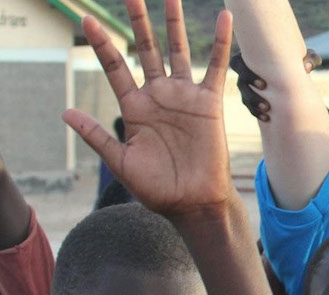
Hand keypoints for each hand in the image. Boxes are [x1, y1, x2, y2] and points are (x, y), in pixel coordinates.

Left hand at [61, 0, 234, 218]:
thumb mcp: (121, 162)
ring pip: (178, 51)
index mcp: (135, 108)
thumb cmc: (158, 189)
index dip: (103, 44)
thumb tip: (66, 112)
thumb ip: (97, 136)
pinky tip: (223, 18)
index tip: (88, 20)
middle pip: (147, 50)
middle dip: (138, 22)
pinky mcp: (209, 103)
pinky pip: (216, 68)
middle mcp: (159, 97)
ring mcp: (184, 97)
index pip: (116, 67)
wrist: (194, 203)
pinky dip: (221, 43)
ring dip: (173, 25)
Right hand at [231, 49, 321, 121]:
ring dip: (254, 105)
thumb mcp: (306, 58)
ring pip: (245, 98)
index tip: (263, 85)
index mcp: (250, 58)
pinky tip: (267, 118)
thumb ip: (309, 58)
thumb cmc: (298, 60)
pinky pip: (251, 108)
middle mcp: (245, 73)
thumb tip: (307, 67)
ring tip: (267, 111)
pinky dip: (257, 112)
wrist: (296, 74)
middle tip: (266, 103)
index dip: (247, 74)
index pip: (238, 64)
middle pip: (240, 83)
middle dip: (251, 94)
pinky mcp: (253, 99)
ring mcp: (247, 87)